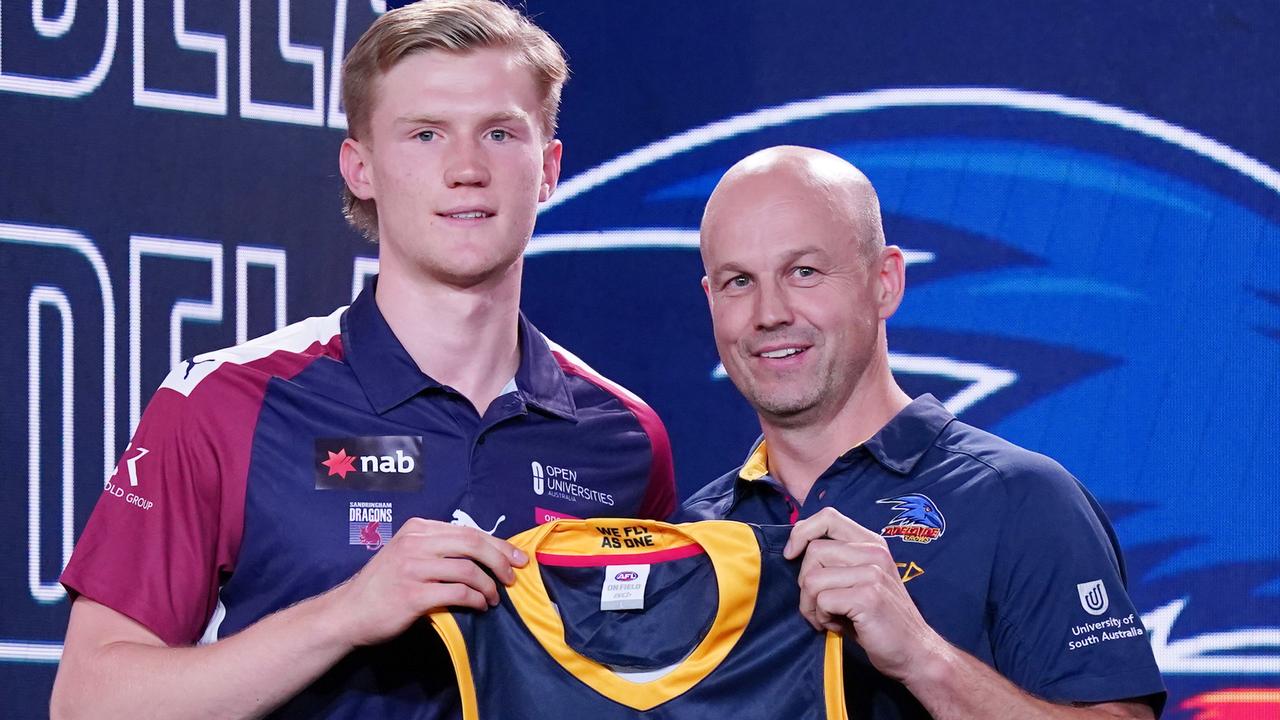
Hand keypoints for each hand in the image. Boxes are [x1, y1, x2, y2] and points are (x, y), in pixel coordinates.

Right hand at [327, 518, 527, 646]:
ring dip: (489, 586)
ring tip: (494, 598)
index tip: (517, 557)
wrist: (349, 612)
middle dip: (501, 560)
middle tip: (513, 576)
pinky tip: (480, 606)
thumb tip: (484, 553)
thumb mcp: (407, 553)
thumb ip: (437, 547)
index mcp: (417, 528)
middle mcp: (415, 543)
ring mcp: (413, 568)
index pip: (468, 531)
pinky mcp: (413, 594)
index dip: (498, 544)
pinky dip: (475, 600)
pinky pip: (458, 593)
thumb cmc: (383, 585)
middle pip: (473, 544)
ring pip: (468, 570)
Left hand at [784, 507, 946, 681]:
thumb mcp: (860, 580)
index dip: (801, 532)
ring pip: (812, 578)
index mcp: (872, 543)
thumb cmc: (878, 619)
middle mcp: (874, 552)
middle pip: (813, 551)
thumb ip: (836, 562)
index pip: (828, 517)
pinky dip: (821, 618)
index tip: (791, 555)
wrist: (915, 652)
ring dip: (810, 605)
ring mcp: (873, 573)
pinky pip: (822, 600)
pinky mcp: (868, 597)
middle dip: (805, 583)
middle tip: (819, 605)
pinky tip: (838, 626)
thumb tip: (793, 550)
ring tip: (828, 618)